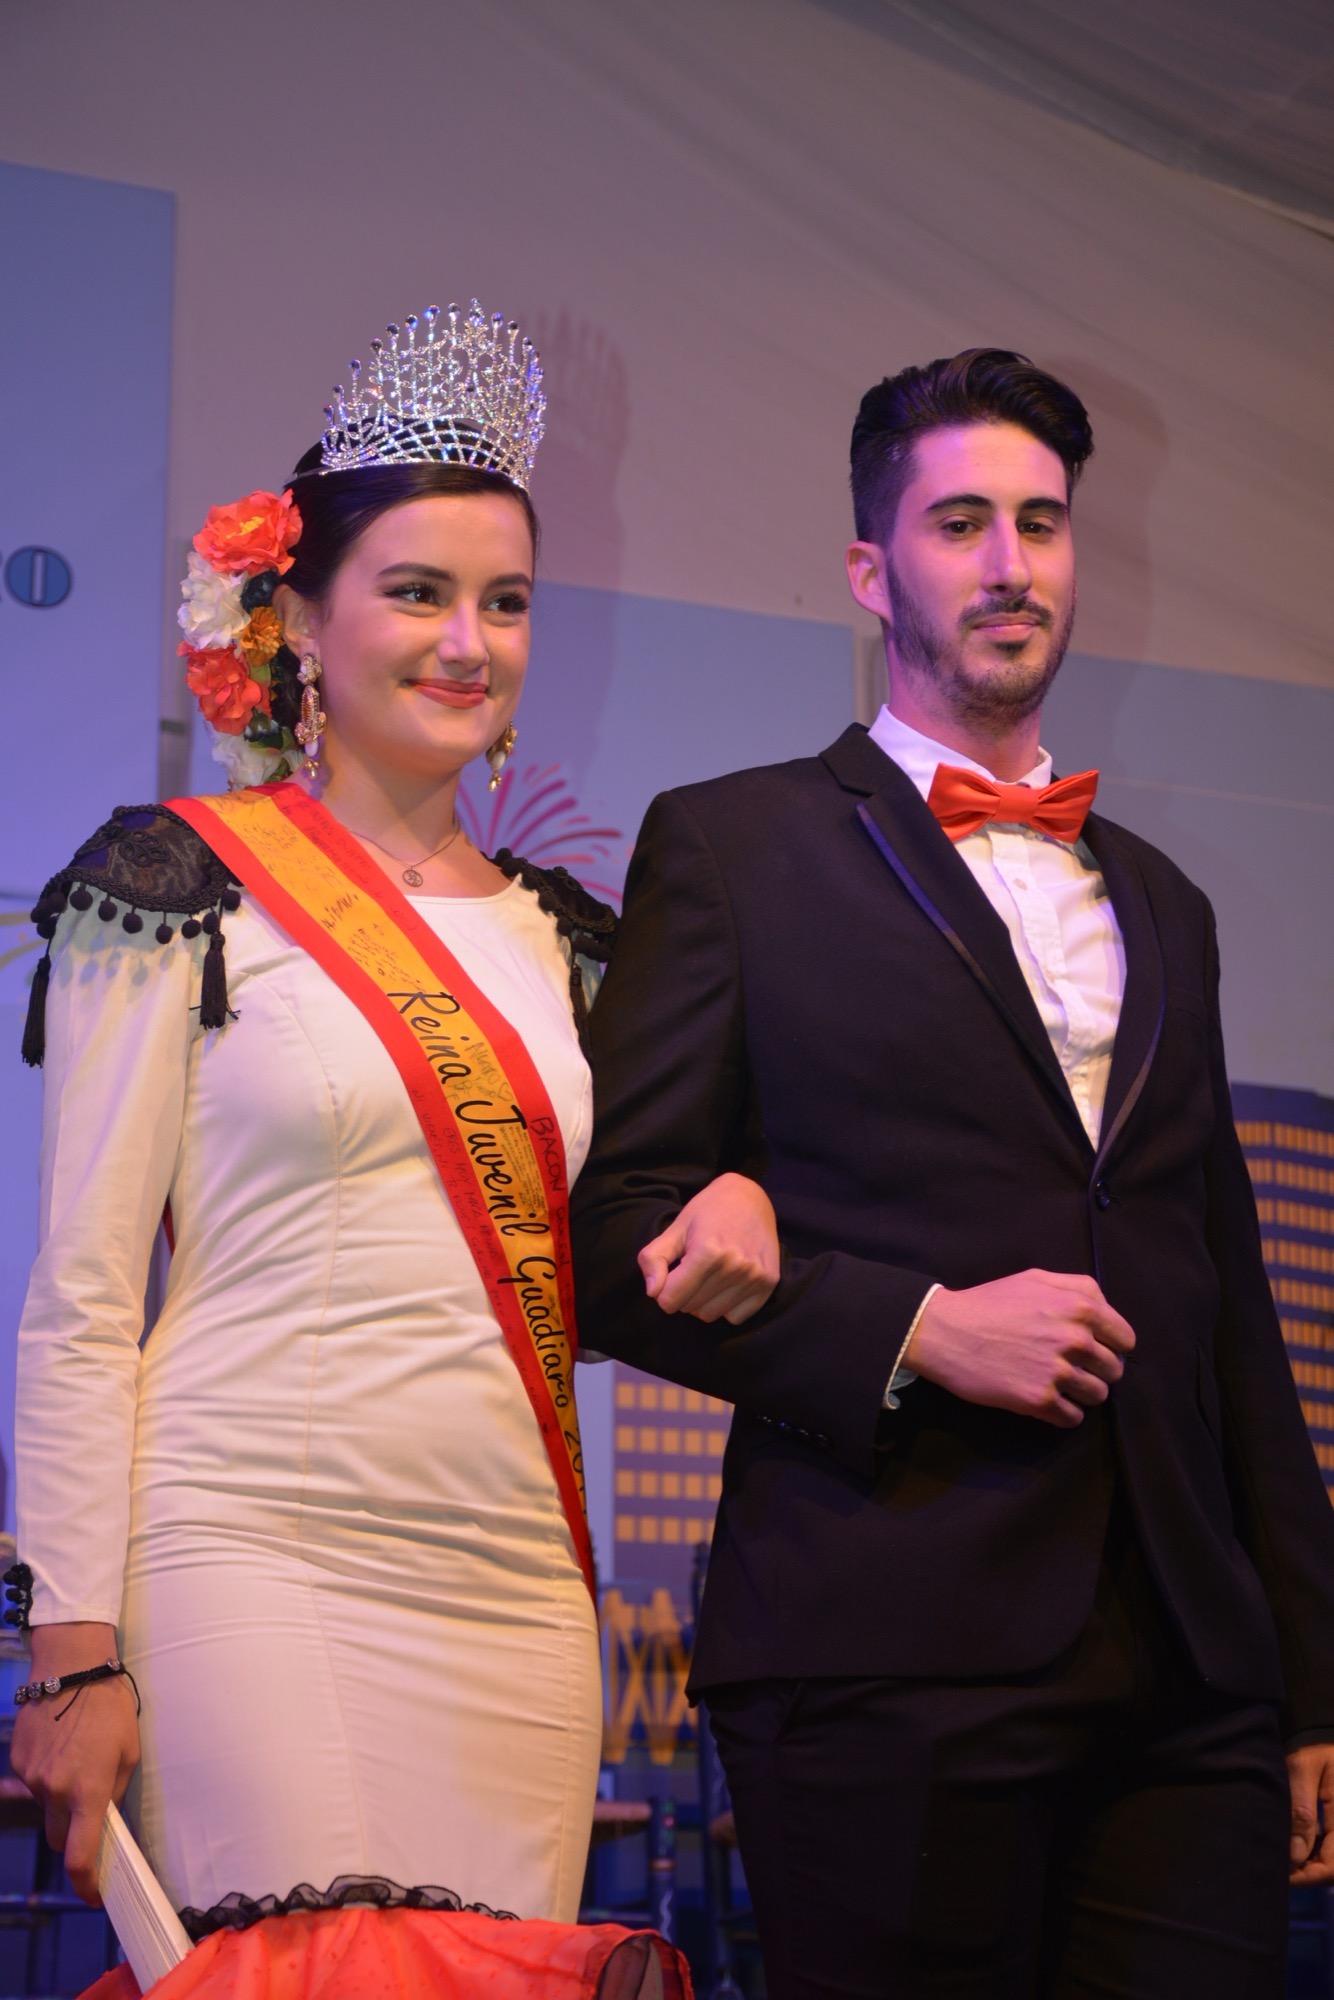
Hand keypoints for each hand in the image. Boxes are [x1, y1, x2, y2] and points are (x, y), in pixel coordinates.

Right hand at [10, 1623, 140, 1903]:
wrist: (71, 1668)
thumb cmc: (110, 1707)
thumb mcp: (130, 1750)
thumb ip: (116, 1791)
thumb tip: (108, 1818)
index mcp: (89, 1791)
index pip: (81, 1855)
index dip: (86, 1883)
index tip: (94, 1896)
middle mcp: (55, 1790)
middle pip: (59, 1838)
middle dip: (74, 1834)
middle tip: (90, 1809)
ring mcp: (33, 1777)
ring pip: (46, 1809)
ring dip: (60, 1800)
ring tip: (78, 1761)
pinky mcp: (19, 1761)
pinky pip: (33, 1784)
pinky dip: (47, 1776)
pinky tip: (62, 1747)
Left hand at [638, 1173, 779, 1325]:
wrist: (750, 1196)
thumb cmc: (708, 1211)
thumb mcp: (676, 1228)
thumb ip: (654, 1258)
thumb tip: (653, 1292)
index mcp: (707, 1251)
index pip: (670, 1300)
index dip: (664, 1291)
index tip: (671, 1276)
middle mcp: (734, 1266)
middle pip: (690, 1308)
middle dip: (683, 1294)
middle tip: (691, 1271)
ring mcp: (755, 1276)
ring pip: (711, 1315)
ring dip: (703, 1302)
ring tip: (709, 1276)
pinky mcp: (769, 1283)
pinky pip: (736, 1317)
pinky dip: (726, 1306)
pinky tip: (727, 1284)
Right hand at [906, 1269, 1134, 1427]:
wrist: (945, 1332)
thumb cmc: (989, 1303)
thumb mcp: (1035, 1278)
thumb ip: (1078, 1287)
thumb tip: (1106, 1310)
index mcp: (1079, 1307)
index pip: (1126, 1338)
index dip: (1113, 1345)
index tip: (1096, 1350)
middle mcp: (1075, 1339)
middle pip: (1114, 1370)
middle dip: (1097, 1370)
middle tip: (1072, 1367)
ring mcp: (1058, 1372)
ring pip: (1098, 1396)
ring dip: (1082, 1393)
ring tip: (1057, 1384)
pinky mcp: (1039, 1400)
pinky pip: (1072, 1417)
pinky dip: (1063, 1412)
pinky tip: (1045, 1399)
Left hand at [1288, 1743, 1333, 1882]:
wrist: (1321, 1730)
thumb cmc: (1312, 1744)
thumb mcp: (1302, 1769)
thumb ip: (1300, 1811)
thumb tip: (1295, 1855)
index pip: (1333, 1867)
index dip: (1309, 1877)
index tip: (1282, 1875)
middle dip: (1309, 1874)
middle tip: (1279, 1868)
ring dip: (1313, 1864)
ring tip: (1285, 1859)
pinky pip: (1333, 1846)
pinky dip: (1318, 1852)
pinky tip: (1298, 1846)